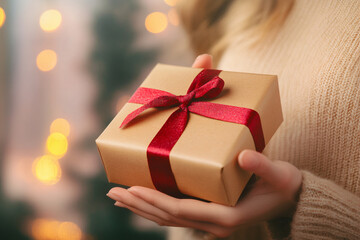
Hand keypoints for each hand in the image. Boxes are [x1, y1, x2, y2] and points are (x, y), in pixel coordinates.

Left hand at [107, 55, 302, 237]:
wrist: (290, 199)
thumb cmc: (284, 184)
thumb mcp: (279, 174)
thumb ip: (263, 166)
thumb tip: (244, 156)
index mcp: (227, 216)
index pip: (182, 210)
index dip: (156, 200)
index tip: (133, 189)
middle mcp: (214, 224)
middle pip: (168, 217)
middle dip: (140, 205)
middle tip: (113, 192)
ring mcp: (210, 222)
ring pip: (168, 218)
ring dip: (143, 208)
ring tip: (119, 197)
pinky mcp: (208, 214)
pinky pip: (176, 214)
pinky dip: (156, 207)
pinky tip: (142, 200)